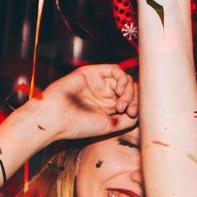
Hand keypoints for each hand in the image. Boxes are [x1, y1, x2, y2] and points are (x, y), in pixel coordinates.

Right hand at [23, 64, 137, 143]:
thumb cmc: (77, 126)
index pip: (130, 100)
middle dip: (133, 99)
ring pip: (124, 79)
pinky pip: (114, 69)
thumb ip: (127, 120)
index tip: (132, 115)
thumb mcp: (109, 126)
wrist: (56, 118)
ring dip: (128, 90)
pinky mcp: (92, 72)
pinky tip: (118, 90)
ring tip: (121, 103)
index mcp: (107, 108)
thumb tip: (140, 112)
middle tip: (128, 110)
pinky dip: (121, 78)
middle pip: (129, 89)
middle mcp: (104, 94)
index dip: (136, 105)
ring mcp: (99, 83)